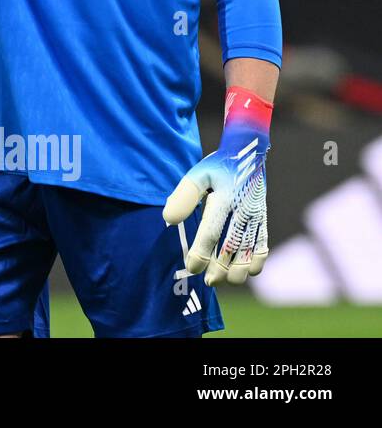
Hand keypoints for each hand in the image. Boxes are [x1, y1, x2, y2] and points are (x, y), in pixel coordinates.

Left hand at [164, 89, 271, 285]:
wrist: (248, 152)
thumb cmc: (217, 166)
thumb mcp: (197, 174)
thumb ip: (183, 196)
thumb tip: (168, 220)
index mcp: (224, 198)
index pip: (211, 232)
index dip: (201, 253)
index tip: (190, 267)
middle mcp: (243, 209)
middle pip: (231, 247)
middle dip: (219, 268)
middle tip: (208, 281)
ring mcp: (256, 215)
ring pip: (249, 250)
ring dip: (238, 270)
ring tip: (224, 280)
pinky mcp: (263, 218)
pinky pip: (263, 244)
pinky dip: (257, 261)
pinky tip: (247, 272)